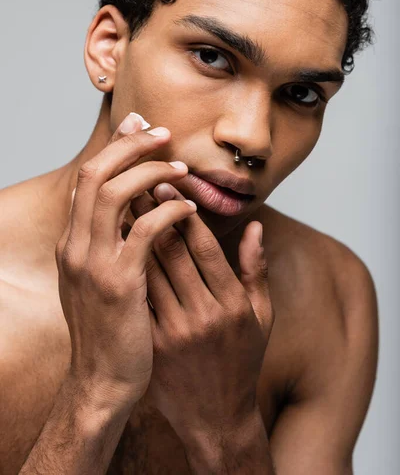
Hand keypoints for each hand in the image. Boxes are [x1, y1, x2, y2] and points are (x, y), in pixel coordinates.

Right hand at [55, 114, 196, 412]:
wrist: (103, 380)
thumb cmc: (110, 327)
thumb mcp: (98, 279)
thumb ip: (108, 242)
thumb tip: (132, 207)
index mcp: (71, 242)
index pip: (87, 178)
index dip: (114, 147)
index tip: (140, 126)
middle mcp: (75, 246)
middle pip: (95, 173)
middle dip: (129, 145)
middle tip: (162, 132)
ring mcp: (93, 264)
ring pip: (115, 193)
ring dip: (152, 172)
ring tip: (182, 169)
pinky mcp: (120, 282)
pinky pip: (146, 230)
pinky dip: (170, 212)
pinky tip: (190, 210)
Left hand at [129, 182, 274, 442]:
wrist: (216, 417)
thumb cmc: (241, 360)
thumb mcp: (262, 317)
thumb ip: (255, 270)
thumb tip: (255, 226)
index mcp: (231, 303)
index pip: (203, 246)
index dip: (182, 211)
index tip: (167, 184)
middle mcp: (202, 314)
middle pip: (170, 252)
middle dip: (152, 212)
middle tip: (137, 182)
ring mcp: (174, 331)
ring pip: (147, 270)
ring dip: (132, 234)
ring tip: (120, 205)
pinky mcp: (152, 344)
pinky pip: (135, 297)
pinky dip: (124, 268)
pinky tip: (113, 246)